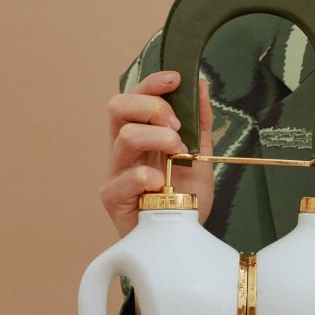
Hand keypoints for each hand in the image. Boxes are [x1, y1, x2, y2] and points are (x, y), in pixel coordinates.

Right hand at [101, 70, 214, 236]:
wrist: (182, 236)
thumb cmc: (184, 196)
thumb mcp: (200, 153)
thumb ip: (200, 121)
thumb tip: (200, 84)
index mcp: (139, 134)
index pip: (134, 97)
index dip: (152, 83)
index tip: (176, 78)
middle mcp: (122, 150)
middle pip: (118, 107)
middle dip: (153, 107)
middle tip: (177, 126)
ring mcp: (115, 172)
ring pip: (125, 136)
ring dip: (160, 138)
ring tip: (179, 154)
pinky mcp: (113, 198)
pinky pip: (128, 176)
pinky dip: (150, 176)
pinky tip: (163, 184)